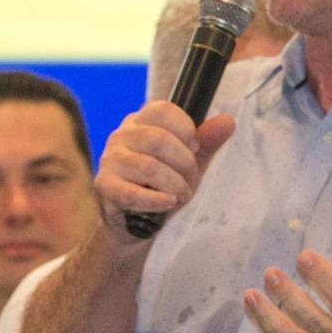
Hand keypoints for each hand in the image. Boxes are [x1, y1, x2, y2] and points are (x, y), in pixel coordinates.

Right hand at [93, 101, 235, 241]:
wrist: (134, 222)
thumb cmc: (161, 186)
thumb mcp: (188, 163)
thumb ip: (206, 142)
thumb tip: (228, 121)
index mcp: (140, 122)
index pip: (162, 110)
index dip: (186, 129)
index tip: (195, 148)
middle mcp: (121, 136)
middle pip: (158, 139)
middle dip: (184, 164)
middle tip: (190, 182)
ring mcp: (110, 160)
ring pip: (148, 167)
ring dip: (173, 185)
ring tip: (180, 196)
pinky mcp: (104, 186)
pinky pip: (132, 193)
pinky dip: (156, 200)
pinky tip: (168, 203)